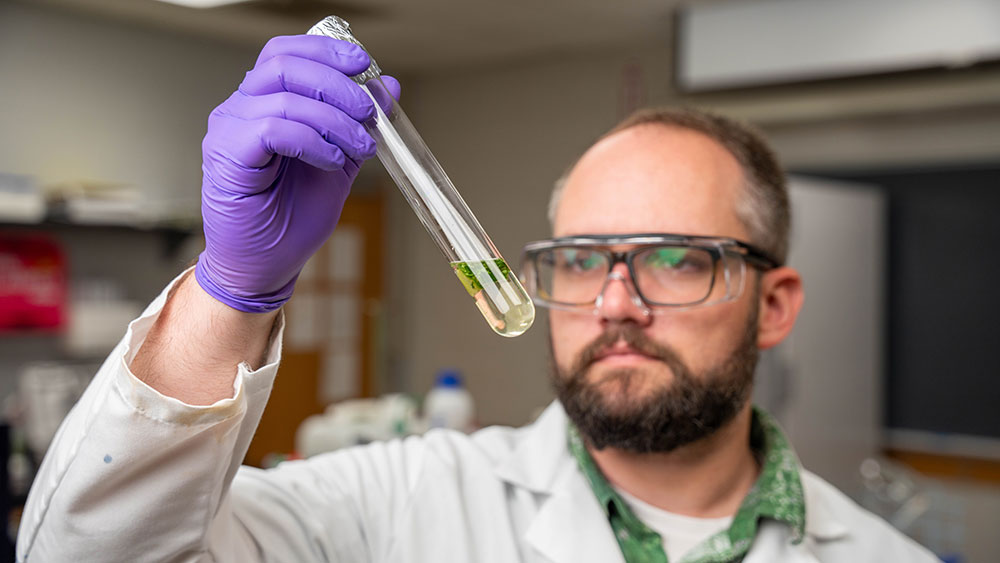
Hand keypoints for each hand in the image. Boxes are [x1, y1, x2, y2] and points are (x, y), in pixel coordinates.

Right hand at [195, 35, 399, 311]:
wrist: (266, 265)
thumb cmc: (291, 218)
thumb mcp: (339, 162)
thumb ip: (359, 124)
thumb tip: (390, 86)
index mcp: (262, 103)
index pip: (286, 53)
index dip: (326, 51)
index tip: (364, 64)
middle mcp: (239, 109)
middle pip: (284, 65)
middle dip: (337, 84)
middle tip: (368, 113)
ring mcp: (227, 130)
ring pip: (283, 96)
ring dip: (333, 119)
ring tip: (358, 148)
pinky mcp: (226, 156)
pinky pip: (272, 128)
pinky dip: (311, 141)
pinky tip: (330, 161)